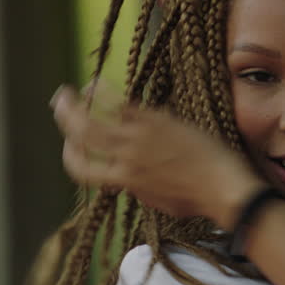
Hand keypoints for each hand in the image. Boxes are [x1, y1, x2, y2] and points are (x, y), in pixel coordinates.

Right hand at [50, 85, 262, 222]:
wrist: (224, 186)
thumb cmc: (196, 199)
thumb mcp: (157, 200)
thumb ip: (136, 187)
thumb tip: (124, 181)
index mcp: (124, 181)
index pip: (81, 169)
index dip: (70, 156)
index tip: (70, 144)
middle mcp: (126, 157)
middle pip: (81, 134)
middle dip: (65, 117)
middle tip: (60, 104)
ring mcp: (140, 137)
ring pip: (95, 114)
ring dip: (78, 100)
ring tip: (74, 90)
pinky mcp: (157, 120)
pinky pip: (122, 103)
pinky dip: (104, 92)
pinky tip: (99, 84)